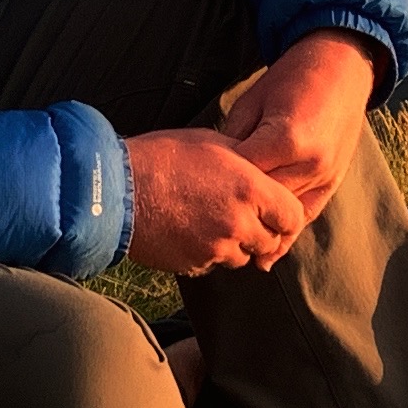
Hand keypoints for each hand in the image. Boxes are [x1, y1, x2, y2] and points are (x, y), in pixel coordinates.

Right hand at [125, 128, 309, 274]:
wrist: (114, 189)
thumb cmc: (160, 157)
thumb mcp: (211, 142)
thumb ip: (245, 160)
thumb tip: (260, 168)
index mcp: (250, 189)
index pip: (293, 216)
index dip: (286, 214)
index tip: (276, 210)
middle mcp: (240, 223)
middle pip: (271, 241)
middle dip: (262, 231)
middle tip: (242, 216)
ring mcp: (217, 248)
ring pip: (243, 256)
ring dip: (235, 244)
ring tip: (210, 220)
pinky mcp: (194, 265)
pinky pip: (213, 264)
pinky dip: (208, 253)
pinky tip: (190, 231)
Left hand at [212, 30, 382, 230]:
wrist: (341, 67)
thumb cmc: (289, 79)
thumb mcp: (252, 102)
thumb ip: (234, 140)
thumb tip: (212, 173)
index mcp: (286, 139)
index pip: (243, 178)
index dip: (216, 188)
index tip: (192, 199)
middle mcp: (309, 163)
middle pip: (263, 203)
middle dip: (235, 214)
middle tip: (202, 230)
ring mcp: (325, 175)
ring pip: (285, 216)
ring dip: (259, 230)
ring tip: (227, 247)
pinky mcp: (334, 181)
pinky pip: (307, 216)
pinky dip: (287, 235)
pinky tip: (266, 257)